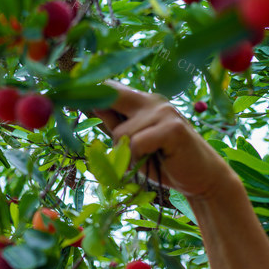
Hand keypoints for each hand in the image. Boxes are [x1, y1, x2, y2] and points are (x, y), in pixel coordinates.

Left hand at [91, 81, 237, 199]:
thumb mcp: (134, 143)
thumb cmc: (163, 161)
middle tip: (96, 128)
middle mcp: (152, 101)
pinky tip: (152, 162)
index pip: (110, 89)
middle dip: (98, 110)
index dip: (90, 92)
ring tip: (145, 159)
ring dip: (125, 154)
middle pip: (111, 98)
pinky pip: (136, 144)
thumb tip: (91, 107)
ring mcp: (163, 112)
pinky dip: (136, 159)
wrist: (200, 178)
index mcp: (142, 102)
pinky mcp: (172, 128)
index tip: (67, 95)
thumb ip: (116, 126)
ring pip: (120, 133)